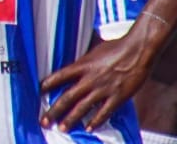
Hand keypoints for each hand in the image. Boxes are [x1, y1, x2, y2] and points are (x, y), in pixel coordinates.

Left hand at [40, 29, 156, 131]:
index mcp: (82, 65)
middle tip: (44, 121)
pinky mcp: (117, 97)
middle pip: (67, 97)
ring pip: (82, 108)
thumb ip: (84, 62)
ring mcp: (103, 89)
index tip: (38, 92)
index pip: (59, 76)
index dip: (47, 85)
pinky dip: (96, 121)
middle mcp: (89, 79)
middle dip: (54, 111)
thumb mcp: (93, 51)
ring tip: (62, 128)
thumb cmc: (116, 46)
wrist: (137, 50)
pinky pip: (104, 112)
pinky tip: (88, 129)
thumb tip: (75, 66)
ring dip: (71, 119)